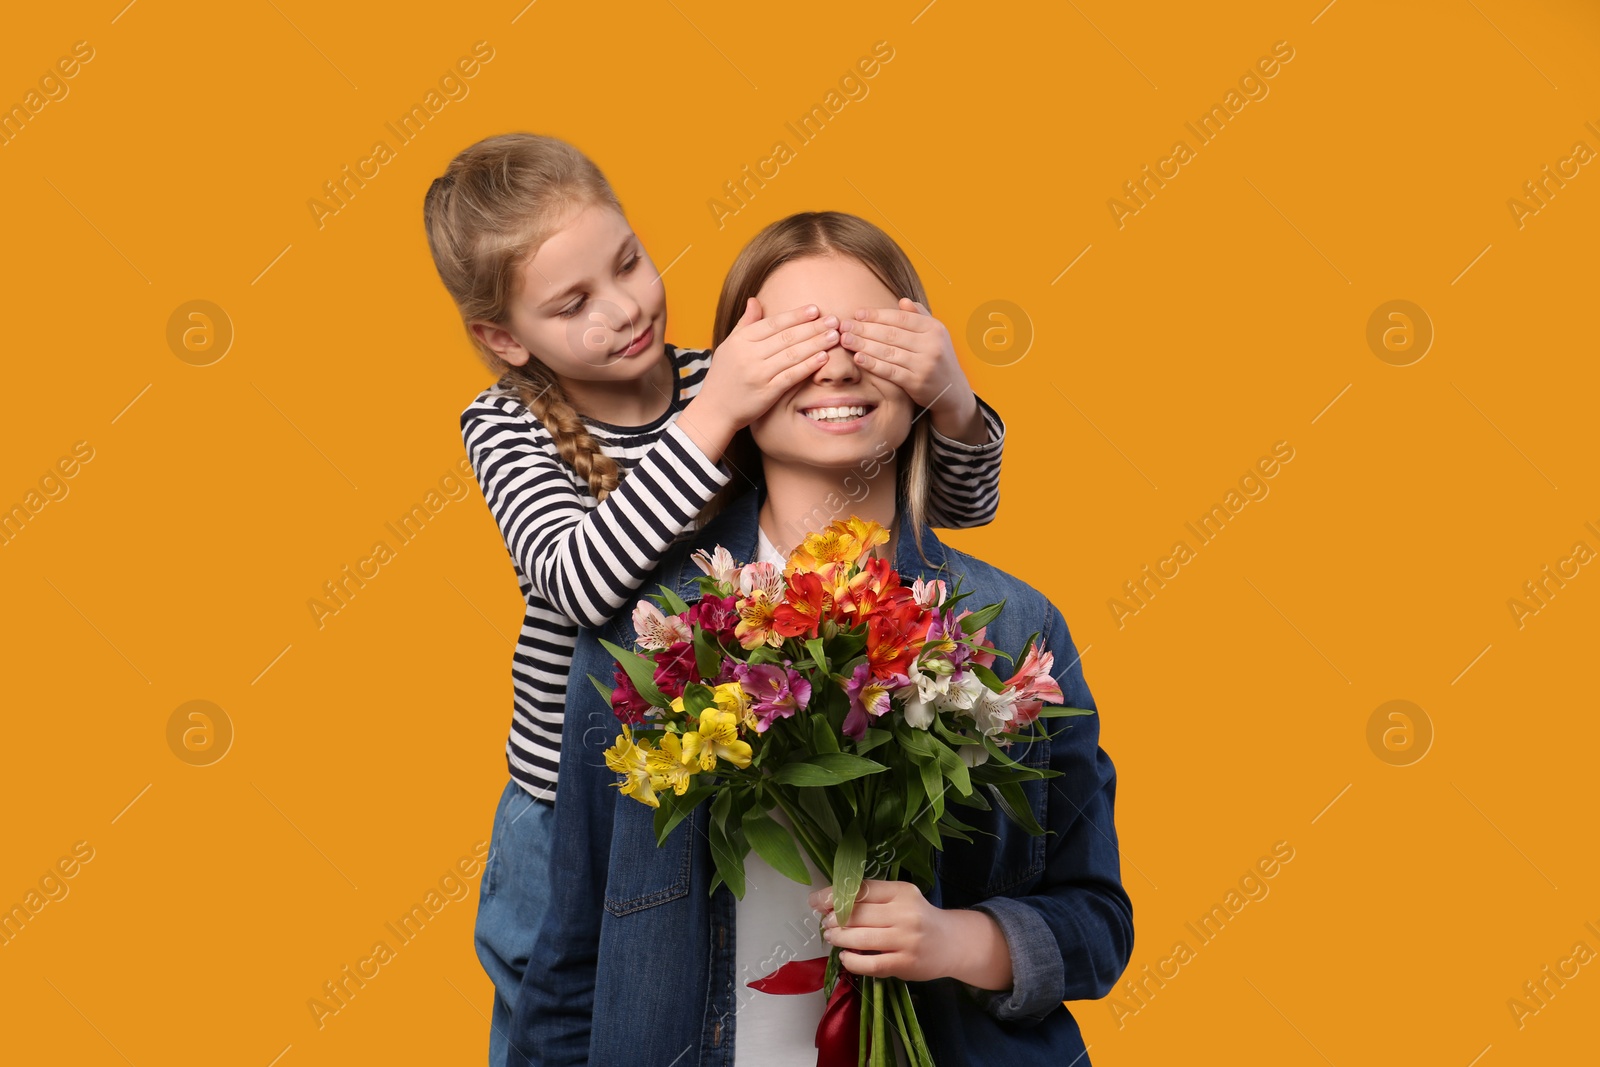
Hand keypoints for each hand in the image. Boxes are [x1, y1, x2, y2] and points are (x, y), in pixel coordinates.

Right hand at [677, 299, 837, 462]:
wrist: (715, 409)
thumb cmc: (724, 376)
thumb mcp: (729, 346)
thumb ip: (745, 324)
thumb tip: (755, 300)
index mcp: (740, 341)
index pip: (773, 324)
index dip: (796, 316)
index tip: (815, 309)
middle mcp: (749, 355)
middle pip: (786, 337)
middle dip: (813, 327)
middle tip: (834, 320)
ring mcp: (758, 374)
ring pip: (792, 354)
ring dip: (816, 344)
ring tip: (834, 336)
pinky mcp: (766, 393)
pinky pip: (791, 376)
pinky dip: (808, 366)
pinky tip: (823, 358)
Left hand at [807, 879, 1012, 989]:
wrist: (951, 943)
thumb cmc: (919, 918)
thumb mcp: (901, 899)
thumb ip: (872, 898)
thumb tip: (828, 901)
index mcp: (901, 891)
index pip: (861, 890)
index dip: (834, 895)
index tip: (816, 901)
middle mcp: (904, 913)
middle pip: (858, 914)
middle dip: (834, 919)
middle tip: (824, 923)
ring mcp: (905, 940)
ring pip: (861, 938)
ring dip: (839, 938)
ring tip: (831, 937)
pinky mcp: (905, 964)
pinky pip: (871, 964)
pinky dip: (852, 961)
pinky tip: (845, 958)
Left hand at [840, 300, 984, 443]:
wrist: (951, 389)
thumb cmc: (937, 357)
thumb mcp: (935, 334)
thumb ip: (919, 316)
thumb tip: (902, 300)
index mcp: (934, 328)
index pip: (901, 318)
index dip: (877, 315)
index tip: (858, 313)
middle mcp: (931, 345)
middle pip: (891, 334)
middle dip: (864, 329)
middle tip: (844, 326)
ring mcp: (924, 364)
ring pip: (888, 352)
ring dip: (864, 345)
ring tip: (846, 340)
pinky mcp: (917, 382)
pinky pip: (890, 371)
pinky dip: (872, 364)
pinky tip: (858, 357)